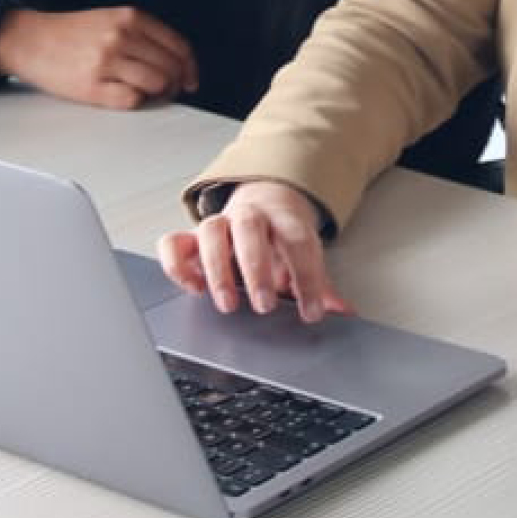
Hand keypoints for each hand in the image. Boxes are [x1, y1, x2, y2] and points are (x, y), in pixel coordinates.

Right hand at [0, 5, 199, 108]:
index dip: (190, 67)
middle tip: (168, 90)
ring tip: (145, 93)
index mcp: (130, 17)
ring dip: (157, 94)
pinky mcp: (92, 86)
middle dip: (175, 83)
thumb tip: (178, 64)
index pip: (178, 45)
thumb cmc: (71, 33)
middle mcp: (121, 37)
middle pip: (171, 67)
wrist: (30, 40)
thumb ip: (143, 35)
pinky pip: (131, 100)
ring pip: (156, 84)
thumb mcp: (111, 19)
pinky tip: (124, 95)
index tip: (191, 79)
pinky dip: (135, 101)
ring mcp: (107, 62)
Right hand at [157, 181, 352, 323]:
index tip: (311, 312)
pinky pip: (173, 243)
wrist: (262, 205)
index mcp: (283, 220)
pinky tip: (194, 288)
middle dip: (256, 268)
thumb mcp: (304, 257)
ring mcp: (218, 224)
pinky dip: (178, 266)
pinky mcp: (190, 237)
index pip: (297, 242)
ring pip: (210, 230)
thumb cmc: (281, 239)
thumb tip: (344, 312)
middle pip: (250, 228)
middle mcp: (250, 217)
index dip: (306, 278)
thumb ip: (320, 285)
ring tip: (227, 304)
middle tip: (264, 305)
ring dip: (217, 269)